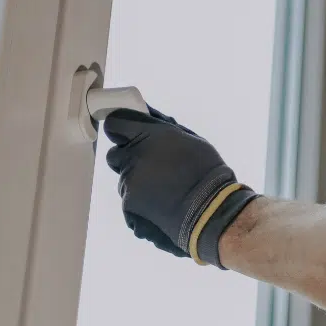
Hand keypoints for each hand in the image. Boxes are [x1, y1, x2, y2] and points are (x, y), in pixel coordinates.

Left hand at [103, 106, 260, 267]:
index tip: (127, 135)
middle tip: (150, 168)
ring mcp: (128, 182)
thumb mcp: (192, 140)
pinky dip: (141, 203)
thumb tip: (148, 114)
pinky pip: (130, 200)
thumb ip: (164, 128)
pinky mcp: (128, 204)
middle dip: (127, 159)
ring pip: (124, 179)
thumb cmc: (207, 172)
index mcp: (149, 135)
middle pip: (114, 154)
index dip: (120, 130)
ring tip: (164, 193)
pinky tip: (162, 207)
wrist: (211, 211)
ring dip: (138, 183)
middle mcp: (134, 156)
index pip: (115, 124)